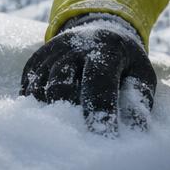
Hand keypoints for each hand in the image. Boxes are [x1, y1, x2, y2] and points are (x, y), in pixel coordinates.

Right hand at [20, 15, 156, 136]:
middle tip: (76, 140)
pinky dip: (35, 105)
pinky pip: (28, 86)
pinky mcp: (36, 59)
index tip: (105, 139)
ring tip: (59, 133)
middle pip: (60, 82)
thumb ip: (139, 99)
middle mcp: (74, 44)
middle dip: (66, 113)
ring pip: (39, 86)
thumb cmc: (125, 62)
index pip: (99, 81)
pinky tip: (46, 119)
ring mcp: (51, 50)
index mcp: (105, 47)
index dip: (101, 112)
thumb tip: (136, 130)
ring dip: (47, 112)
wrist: (101, 29)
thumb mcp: (141, 73)